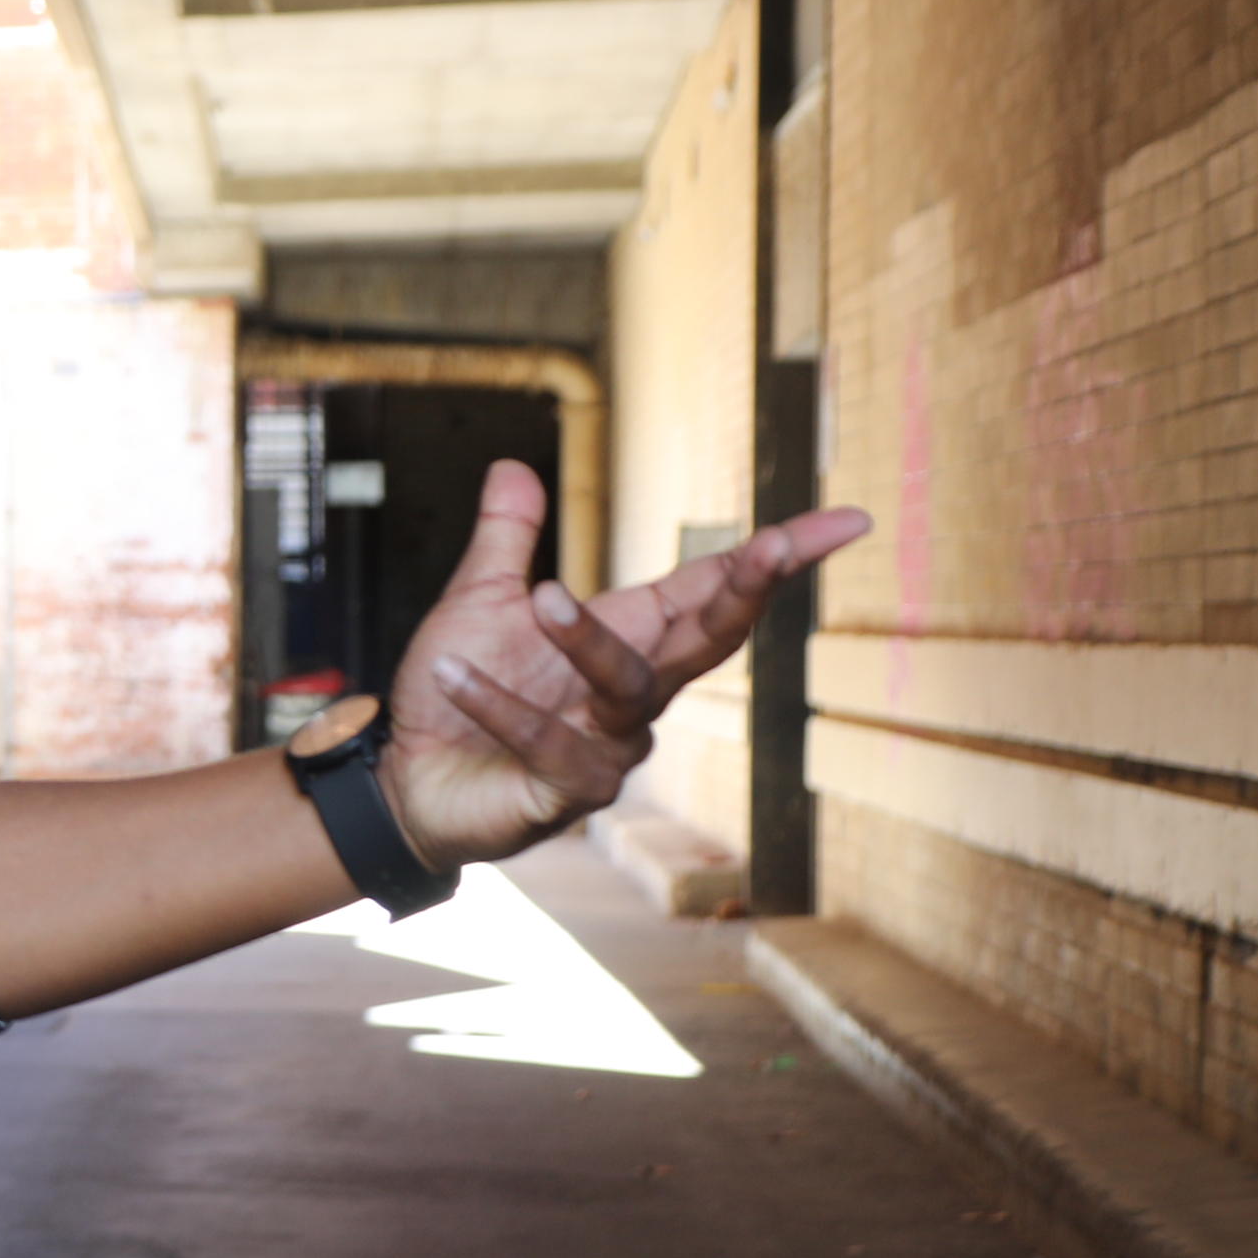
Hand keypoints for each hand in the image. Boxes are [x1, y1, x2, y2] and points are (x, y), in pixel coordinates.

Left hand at [379, 459, 871, 870]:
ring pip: (629, 688)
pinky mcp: (567, 792)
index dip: (778, 555)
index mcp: (632, 636)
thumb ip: (505, 540)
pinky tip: (450, 674)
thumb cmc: (453, 690)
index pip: (714, 588)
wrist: (406, 781)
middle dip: (745, 592)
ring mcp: (611, 747)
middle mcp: (637, 693)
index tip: (851, 520)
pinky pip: (549, 747)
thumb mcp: (477, 602)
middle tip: (773, 548)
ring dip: (588, 641)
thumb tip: (510, 465)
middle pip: (711, 639)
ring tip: (542, 595)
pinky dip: (500, 706)